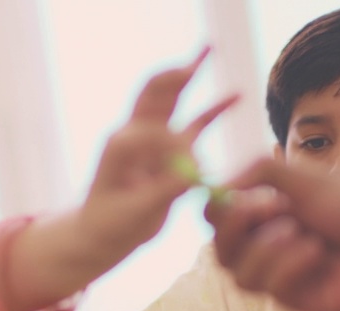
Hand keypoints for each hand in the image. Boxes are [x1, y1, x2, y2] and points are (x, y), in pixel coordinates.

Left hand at [78, 47, 237, 262]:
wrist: (102, 234)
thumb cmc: (110, 224)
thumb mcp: (135, 212)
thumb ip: (166, 190)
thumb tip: (200, 174)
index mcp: (121, 143)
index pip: (156, 129)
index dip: (178, 149)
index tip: (193, 178)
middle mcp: (136, 133)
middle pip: (157, 91)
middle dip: (178, 71)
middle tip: (203, 50)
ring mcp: (153, 140)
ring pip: (174, 99)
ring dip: (191, 74)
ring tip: (210, 47)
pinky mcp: (170, 152)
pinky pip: (195, 125)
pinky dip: (214, 110)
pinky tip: (236, 95)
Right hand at [206, 158, 339, 310]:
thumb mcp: (305, 178)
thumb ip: (259, 171)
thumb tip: (216, 185)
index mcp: (267, 214)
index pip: (218, 217)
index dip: (223, 209)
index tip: (253, 194)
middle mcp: (269, 245)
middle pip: (220, 251)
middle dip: (236, 228)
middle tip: (270, 207)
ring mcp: (282, 275)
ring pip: (239, 275)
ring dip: (265, 249)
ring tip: (302, 233)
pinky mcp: (299, 301)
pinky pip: (272, 291)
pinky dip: (288, 267)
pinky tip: (316, 252)